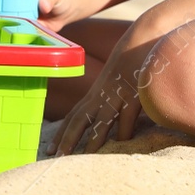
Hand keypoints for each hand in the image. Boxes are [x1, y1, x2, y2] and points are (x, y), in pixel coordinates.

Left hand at [45, 24, 159, 155]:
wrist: (145, 37)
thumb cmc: (131, 61)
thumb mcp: (116, 80)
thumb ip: (109, 98)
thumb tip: (106, 119)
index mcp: (96, 93)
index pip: (73, 116)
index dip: (61, 133)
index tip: (49, 150)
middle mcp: (102, 94)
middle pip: (79, 119)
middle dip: (66, 139)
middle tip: (54, 157)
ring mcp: (118, 93)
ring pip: (102, 119)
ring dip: (92, 139)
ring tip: (84, 157)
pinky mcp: (136, 92)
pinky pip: (128, 115)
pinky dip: (125, 130)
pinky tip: (122, 144)